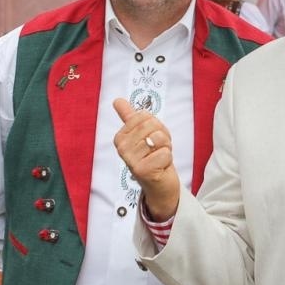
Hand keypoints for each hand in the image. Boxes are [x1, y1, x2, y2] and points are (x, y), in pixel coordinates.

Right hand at [112, 97, 181, 219]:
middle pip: (151, 126)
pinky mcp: (142, 171)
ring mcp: (130, 160)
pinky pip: (164, 153)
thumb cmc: (152, 157)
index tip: (151, 139)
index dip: (155, 125)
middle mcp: (122, 148)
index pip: (144, 116)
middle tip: (157, 150)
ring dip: (165, 148)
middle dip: (162, 137)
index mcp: (120, 137)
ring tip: (158, 157)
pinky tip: (160, 167)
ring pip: (158, 139)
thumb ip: (130, 117)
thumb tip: (118, 100)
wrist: (159, 184)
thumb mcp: (142, 134)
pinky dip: (167, 160)